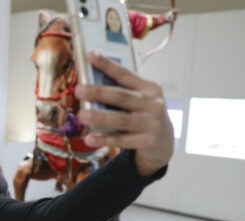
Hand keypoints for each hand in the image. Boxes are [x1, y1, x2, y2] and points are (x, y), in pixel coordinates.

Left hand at [75, 51, 173, 176]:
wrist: (165, 140)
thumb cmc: (145, 114)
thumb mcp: (141, 99)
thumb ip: (123, 91)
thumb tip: (90, 85)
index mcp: (149, 88)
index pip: (125, 74)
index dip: (108, 65)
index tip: (91, 55)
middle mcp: (152, 103)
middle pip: (121, 96)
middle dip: (99, 92)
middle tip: (79, 90)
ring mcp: (151, 123)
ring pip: (121, 119)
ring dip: (100, 117)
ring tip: (82, 115)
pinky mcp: (147, 141)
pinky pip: (122, 140)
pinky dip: (104, 139)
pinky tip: (90, 138)